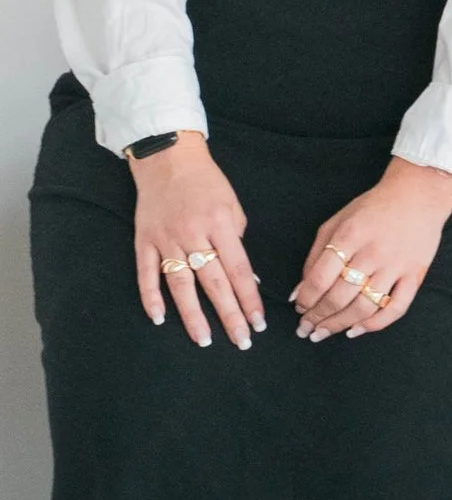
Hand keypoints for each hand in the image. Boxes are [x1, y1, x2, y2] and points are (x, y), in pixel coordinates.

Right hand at [131, 134, 262, 347]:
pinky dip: (151, 298)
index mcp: (220, 224)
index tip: (259, 323)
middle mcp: (193, 234)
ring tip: (204, 340)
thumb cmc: (207, 181)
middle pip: (213, 282)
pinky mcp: (143, 240)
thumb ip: (237, 239)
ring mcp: (166, 239)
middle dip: (229, 314)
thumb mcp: (232, 204)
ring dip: (192, 315)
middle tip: (240, 341)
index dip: (250, 298)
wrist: (168, 158)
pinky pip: (146, 274)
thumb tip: (246, 277)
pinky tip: (159, 319)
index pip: (239, 269)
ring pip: (180, 284)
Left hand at [293, 159, 451, 338]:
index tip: (299, 308)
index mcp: (349, 235)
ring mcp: (396, 265)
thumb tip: (299, 293)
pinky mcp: (415, 274)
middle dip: (317, 317)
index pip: (320, 278)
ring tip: (323, 333)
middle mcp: (373, 252)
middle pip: (339, 297)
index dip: (305, 300)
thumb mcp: (337, 222)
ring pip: (364, 307)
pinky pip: (396, 308)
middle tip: (306, 328)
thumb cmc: (373, 208)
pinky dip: (375, 324)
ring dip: (339, 325)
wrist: (419, 193)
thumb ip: (316, 256)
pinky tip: (357, 329)